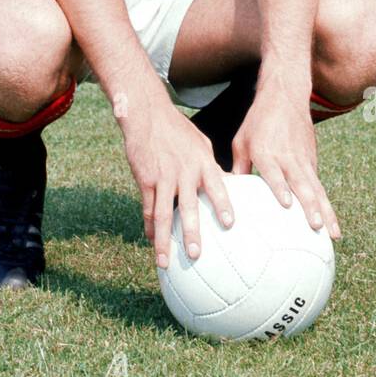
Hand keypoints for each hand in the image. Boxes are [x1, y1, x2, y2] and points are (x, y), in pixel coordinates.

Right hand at [123, 102, 233, 268]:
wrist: (148, 115)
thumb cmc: (178, 130)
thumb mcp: (201, 143)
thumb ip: (211, 166)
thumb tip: (228, 186)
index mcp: (202, 162)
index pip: (217, 186)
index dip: (222, 205)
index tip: (230, 224)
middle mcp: (184, 171)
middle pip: (188, 207)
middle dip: (192, 233)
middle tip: (196, 255)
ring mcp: (163, 177)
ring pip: (163, 214)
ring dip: (164, 240)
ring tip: (166, 262)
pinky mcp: (145, 179)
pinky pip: (148, 207)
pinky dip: (150, 226)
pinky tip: (152, 240)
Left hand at [232, 93, 340, 239]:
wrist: (285, 96)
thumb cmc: (258, 122)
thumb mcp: (241, 141)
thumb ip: (239, 168)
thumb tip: (230, 196)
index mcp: (266, 151)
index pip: (274, 171)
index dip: (280, 187)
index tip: (286, 204)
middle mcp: (288, 157)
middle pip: (302, 184)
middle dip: (310, 206)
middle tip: (315, 226)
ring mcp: (303, 160)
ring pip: (317, 189)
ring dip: (325, 211)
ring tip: (333, 234)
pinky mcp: (312, 162)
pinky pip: (319, 187)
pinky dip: (326, 205)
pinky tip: (330, 224)